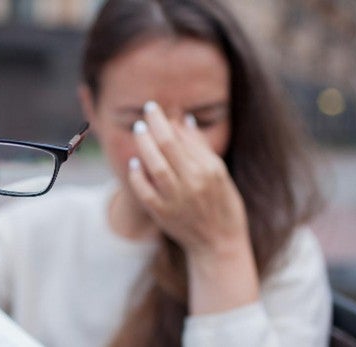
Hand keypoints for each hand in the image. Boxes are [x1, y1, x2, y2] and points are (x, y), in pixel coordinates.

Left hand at [127, 101, 248, 257]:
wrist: (219, 242)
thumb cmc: (222, 203)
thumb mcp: (219, 172)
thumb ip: (200, 146)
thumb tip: (183, 119)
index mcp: (210, 169)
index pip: (181, 138)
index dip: (164, 121)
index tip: (153, 109)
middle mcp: (194, 182)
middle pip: (168, 146)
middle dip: (153, 126)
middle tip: (145, 114)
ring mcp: (178, 199)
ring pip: (156, 166)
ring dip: (144, 145)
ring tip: (139, 130)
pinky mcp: (163, 214)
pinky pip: (145, 191)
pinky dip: (137, 176)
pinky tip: (134, 163)